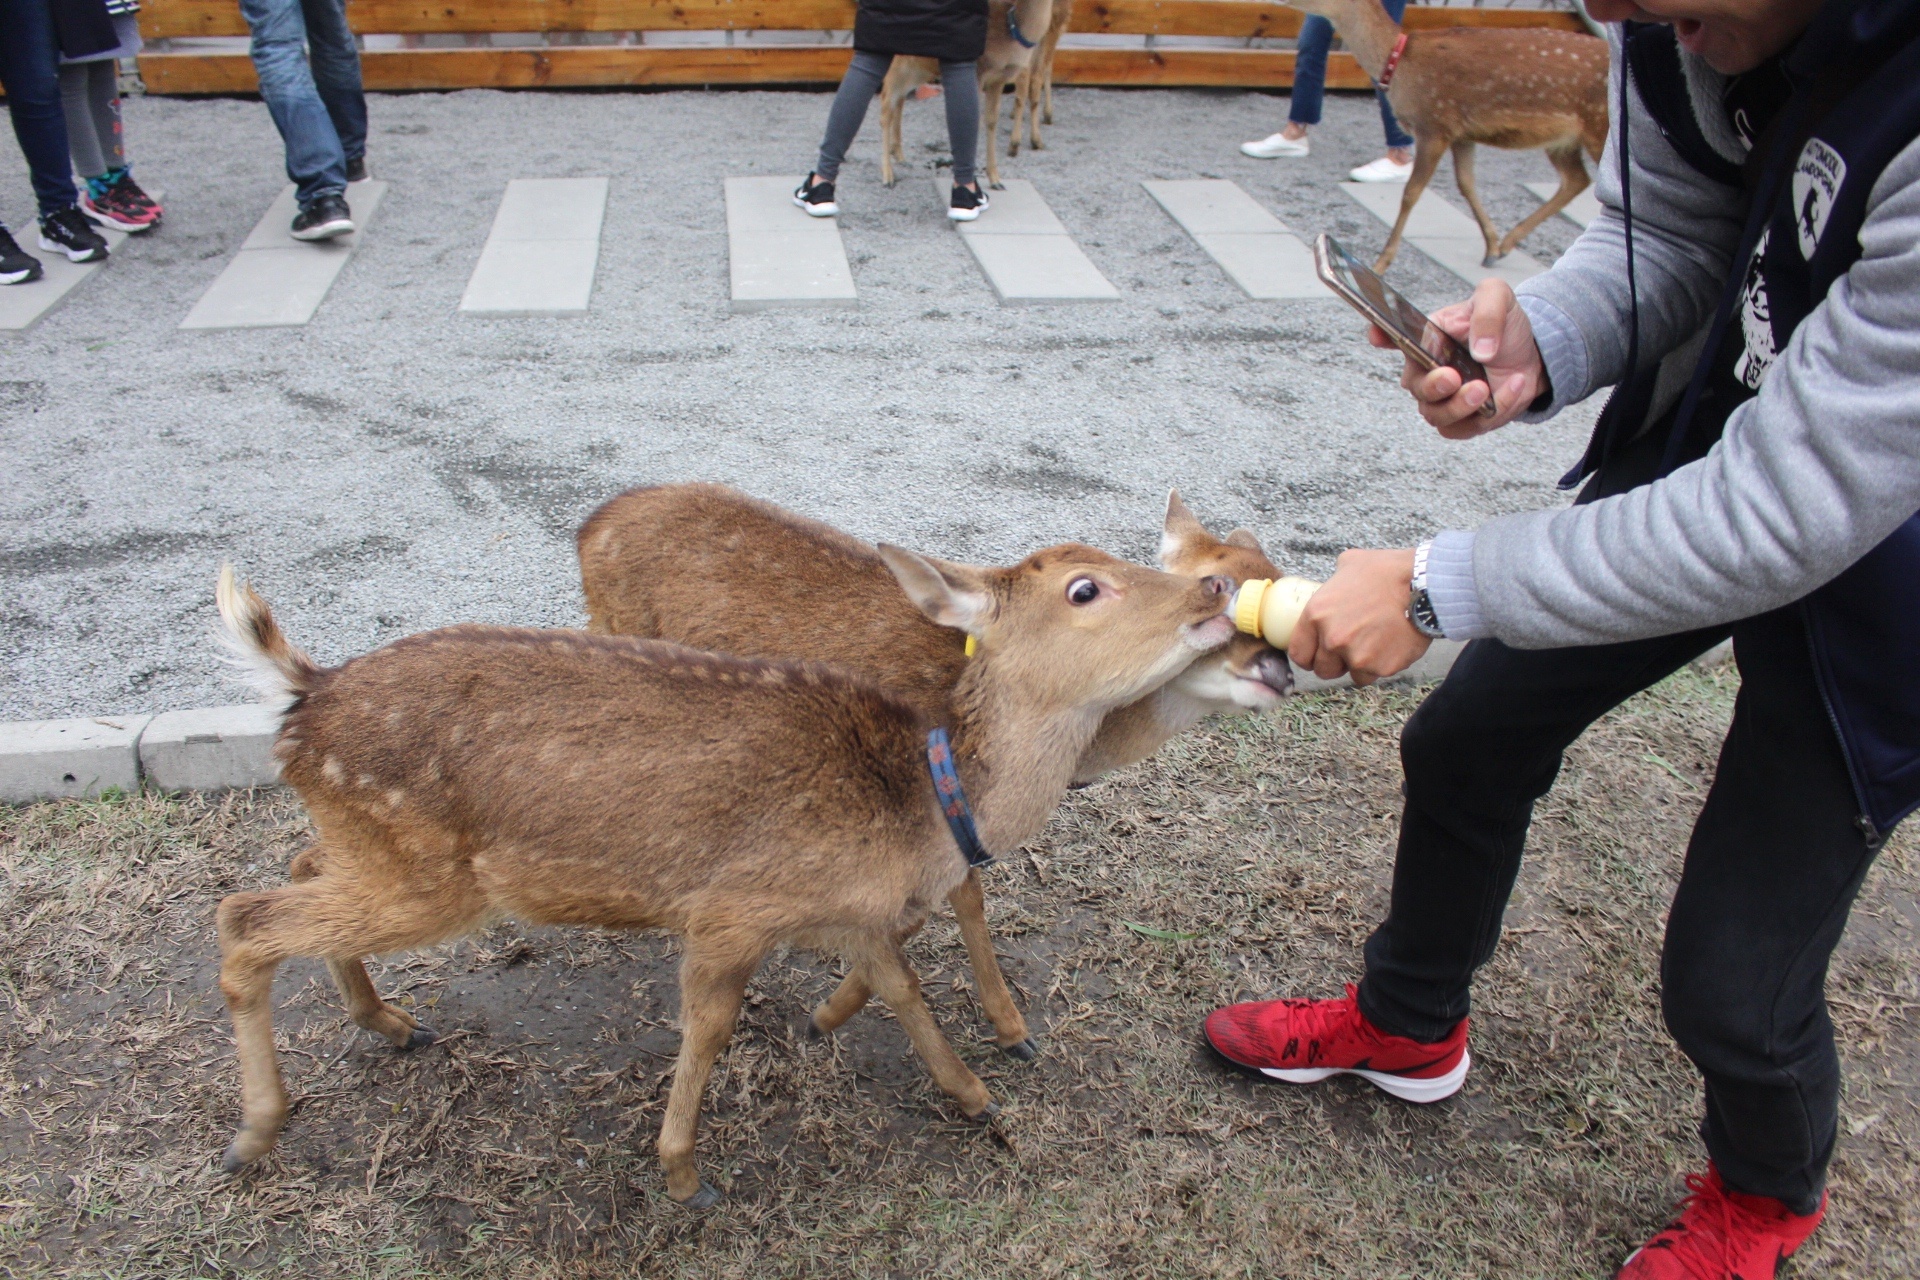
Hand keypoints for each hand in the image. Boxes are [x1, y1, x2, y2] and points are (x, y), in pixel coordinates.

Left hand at [1288, 548, 1431, 686]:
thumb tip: (1334, 582)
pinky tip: (1392, 645)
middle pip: (1324, 670)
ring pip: (1352, 674)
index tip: (1318, 655)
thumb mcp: (1349, 564)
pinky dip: (1383, 665)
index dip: (1309, 656)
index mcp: (1317, 615)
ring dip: (1361, 665)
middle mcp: (1332, 639)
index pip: (1299, 653)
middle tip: (1352, 648)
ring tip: (1376, 643)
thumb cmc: (1387, 571)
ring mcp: (1357, 656)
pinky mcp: (1382, 667)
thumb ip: (1334, 582)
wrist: (1423, 584)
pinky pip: (1376, 674)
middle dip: (1336, 663)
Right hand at [1367, 278, 1545, 439]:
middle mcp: (1428, 371)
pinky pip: (1467, 428)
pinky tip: (1513, 386)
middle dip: (1433, 387)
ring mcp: (1444, 399)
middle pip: (1416, 388)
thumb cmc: (1504, 324)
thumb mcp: (1498, 298)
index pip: (1394, 337)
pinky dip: (1492, 412)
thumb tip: (1480, 351)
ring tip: (1484, 389)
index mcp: (1427, 339)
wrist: (1531, 353)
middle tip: (1453, 377)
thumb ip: (1487, 314)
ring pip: (1436, 416)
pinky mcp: (1465, 420)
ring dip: (1460, 406)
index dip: (1380, 335)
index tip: (1378, 335)